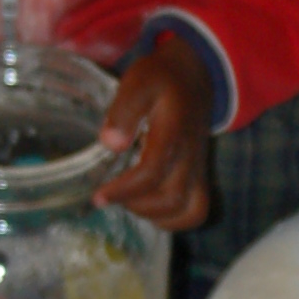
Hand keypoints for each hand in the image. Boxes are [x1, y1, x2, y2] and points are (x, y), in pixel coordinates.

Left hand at [96, 35, 211, 230]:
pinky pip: (196, 211)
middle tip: (110, 196)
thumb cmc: (161, 80)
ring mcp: (198, 169)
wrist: (195, 77)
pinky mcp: (199, 176)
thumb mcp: (138, 81)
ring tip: (128, 201)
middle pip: (171, 198)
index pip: (152, 172)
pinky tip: (148, 207)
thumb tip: (110, 143)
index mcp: (173, 132)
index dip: (124, 190)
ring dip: (154, 215)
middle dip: (135, 205)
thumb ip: (124, 109)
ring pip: (188, 210)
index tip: (98, 195)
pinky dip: (173, 220)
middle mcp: (190, 156)